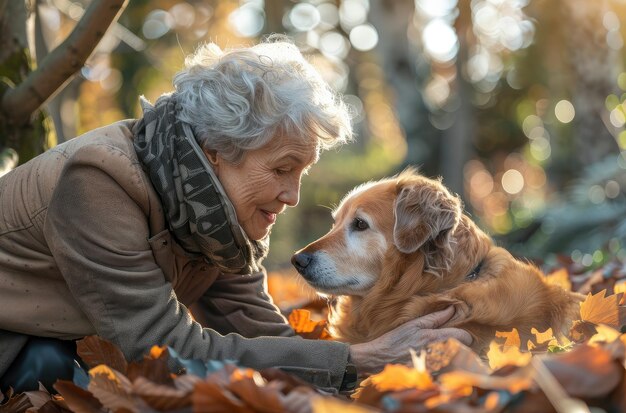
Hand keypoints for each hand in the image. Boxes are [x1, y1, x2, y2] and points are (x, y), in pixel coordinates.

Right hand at [348, 306, 471, 376]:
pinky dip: (445, 370)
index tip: (463, 335)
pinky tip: (435, 366)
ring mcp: (436, 368)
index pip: (464, 336)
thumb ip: (435, 318)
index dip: (467, 335)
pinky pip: (447, 374)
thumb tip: (452, 309)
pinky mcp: (432, 378)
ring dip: (454, 359)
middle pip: (463, 351)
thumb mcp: (413, 325)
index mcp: (435, 337)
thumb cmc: (395, 340)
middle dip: (461, 347)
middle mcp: (438, 354)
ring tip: (442, 356)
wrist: (379, 360)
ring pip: (457, 363)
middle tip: (452, 345)